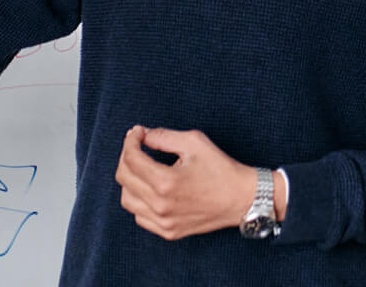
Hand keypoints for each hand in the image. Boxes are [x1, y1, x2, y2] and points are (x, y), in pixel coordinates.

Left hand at [114, 126, 274, 240]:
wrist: (242, 199)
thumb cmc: (221, 169)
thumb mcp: (194, 142)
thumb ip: (164, 136)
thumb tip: (143, 136)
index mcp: (166, 181)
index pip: (131, 159)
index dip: (130, 141)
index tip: (137, 133)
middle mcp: (160, 205)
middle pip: (124, 178)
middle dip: (127, 156)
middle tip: (137, 146)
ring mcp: (163, 222)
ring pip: (127, 199)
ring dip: (130, 180)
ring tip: (142, 167)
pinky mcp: (168, 232)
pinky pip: (139, 216)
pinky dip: (139, 200)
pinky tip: (150, 189)